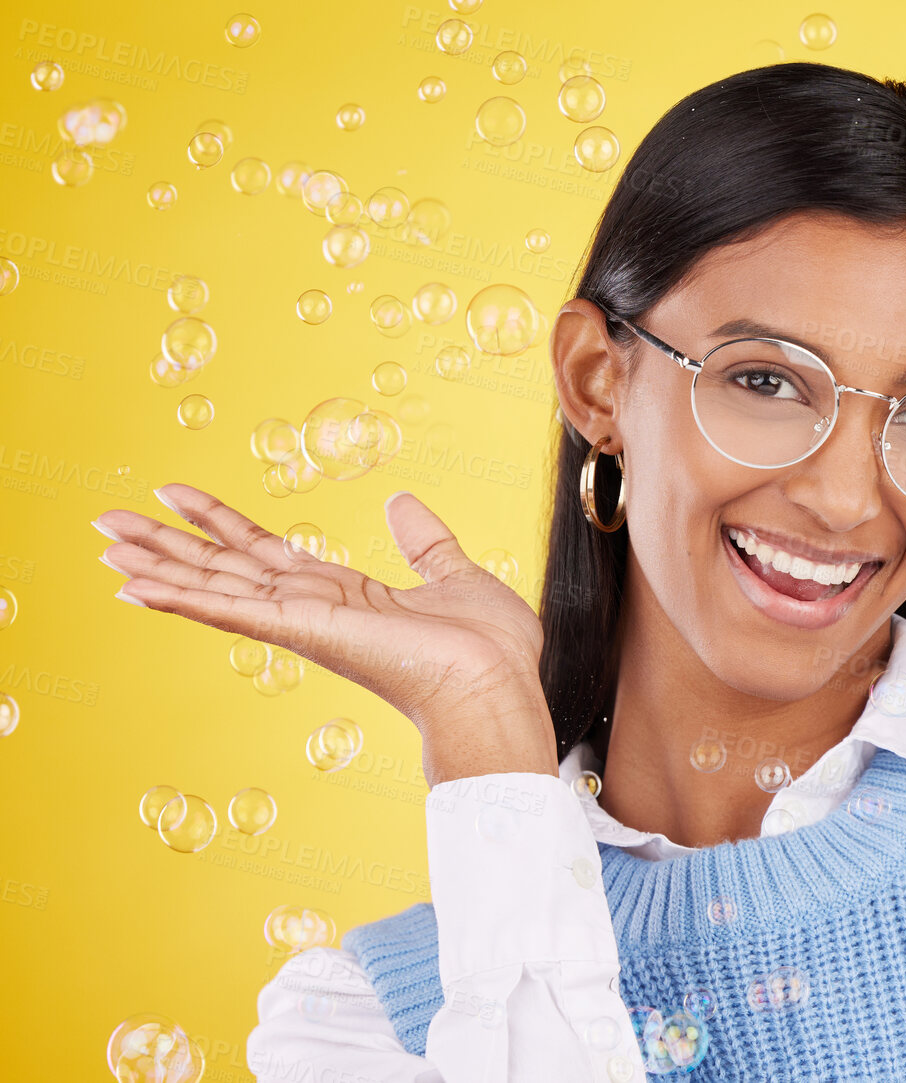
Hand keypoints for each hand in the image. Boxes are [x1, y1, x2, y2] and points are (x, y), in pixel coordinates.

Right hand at [95, 483, 558, 785]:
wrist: (494, 684)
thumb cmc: (486, 649)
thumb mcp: (455, 574)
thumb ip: (424, 541)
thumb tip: (400, 501)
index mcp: (343, 594)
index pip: (265, 551)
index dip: (219, 521)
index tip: (175, 494)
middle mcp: (313, 609)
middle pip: (224, 566)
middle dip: (167, 542)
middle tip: (107, 519)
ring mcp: (303, 622)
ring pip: (216, 585)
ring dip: (158, 564)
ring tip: (104, 543)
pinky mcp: (304, 631)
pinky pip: (232, 610)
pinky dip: (182, 597)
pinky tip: (135, 587)